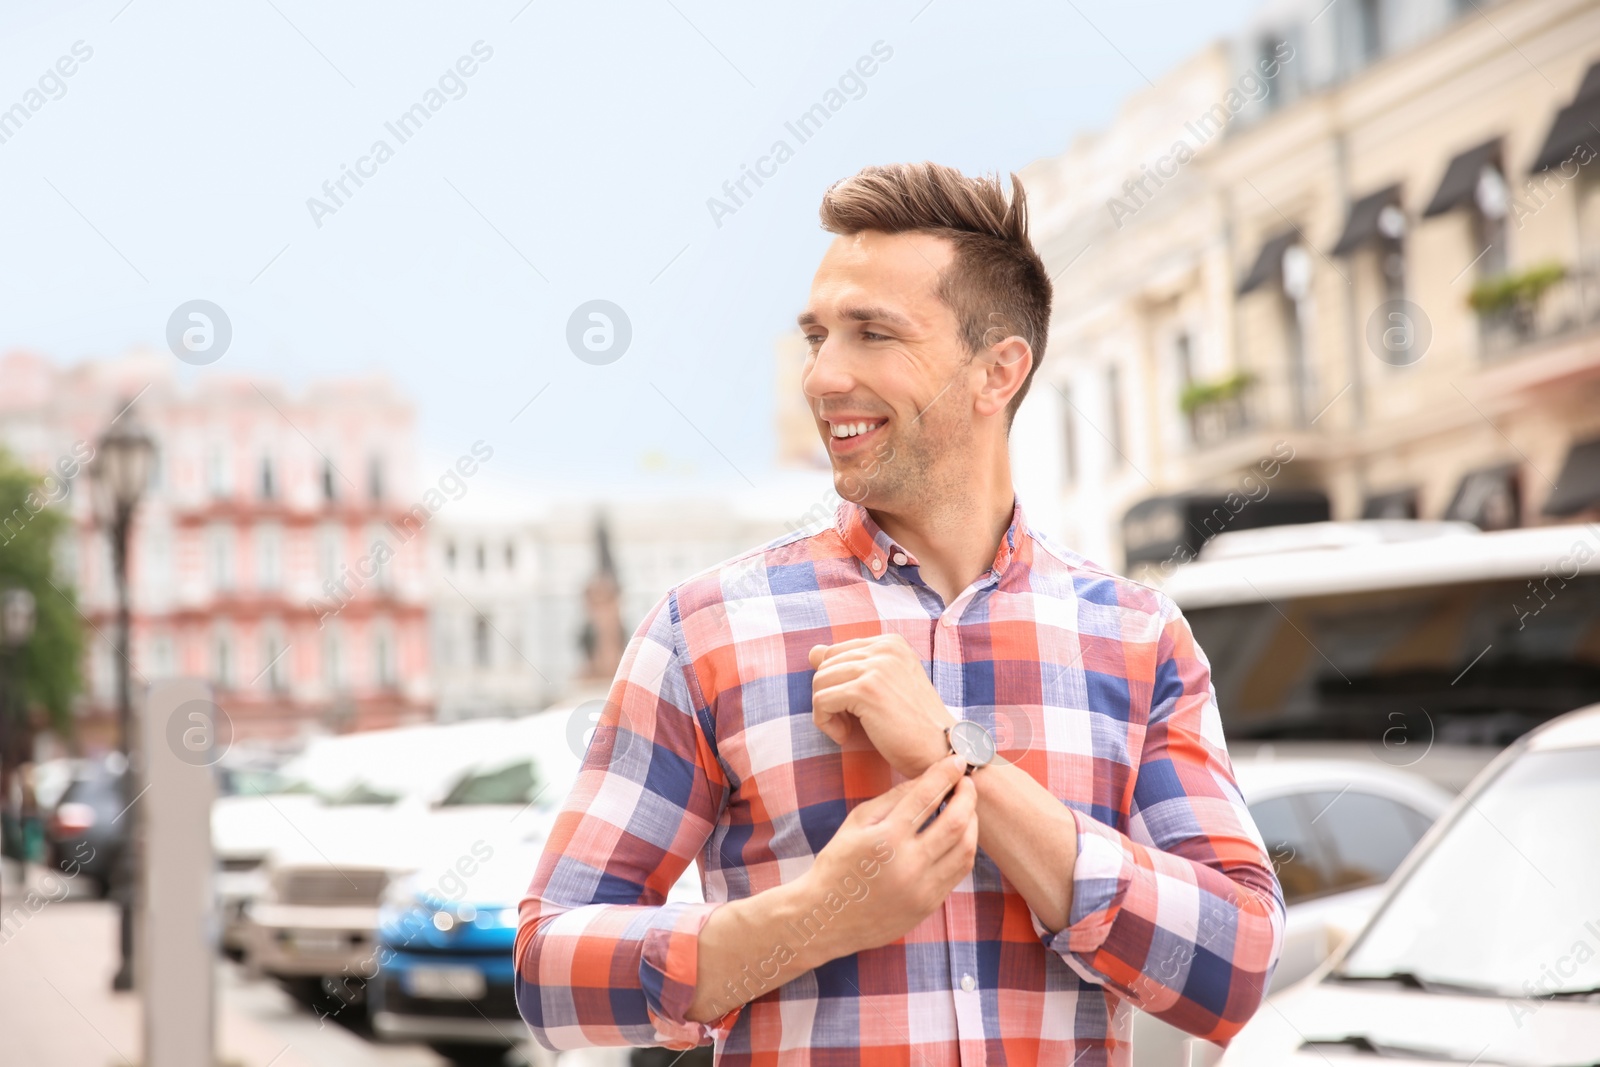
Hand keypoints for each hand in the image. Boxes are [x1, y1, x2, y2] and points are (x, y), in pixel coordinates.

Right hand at [797, 755, 978, 961]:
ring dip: (971, 822)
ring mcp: (921, 889)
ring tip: (966, 808)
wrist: (827, 917)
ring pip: (965, 849)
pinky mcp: (929, 905)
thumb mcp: (856, 823)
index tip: (957, 760)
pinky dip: (964, 848)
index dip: (946, 773)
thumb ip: (893, 799)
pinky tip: (958, 835)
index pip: (926, 796)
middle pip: (955, 822)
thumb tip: (926, 779)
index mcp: (885, 839)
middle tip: (966, 783)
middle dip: (967, 796)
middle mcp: (907, 864)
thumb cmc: (838, 863)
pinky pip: (958, 872)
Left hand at [809, 634, 953, 777]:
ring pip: (819, 682)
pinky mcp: (866, 690)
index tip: (853, 708)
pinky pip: (821, 701)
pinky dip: (825, 723)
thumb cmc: (911, 723)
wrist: (939, 750)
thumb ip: (851, 665)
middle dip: (829, 696)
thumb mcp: (882, 686)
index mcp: (891, 643)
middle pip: (825, 665)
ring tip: (847, 730)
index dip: (837, 683)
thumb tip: (813, 651)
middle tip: (849, 722)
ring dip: (826, 711)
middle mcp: (885, 648)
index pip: (836, 652)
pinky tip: (844, 736)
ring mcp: (876, 667)